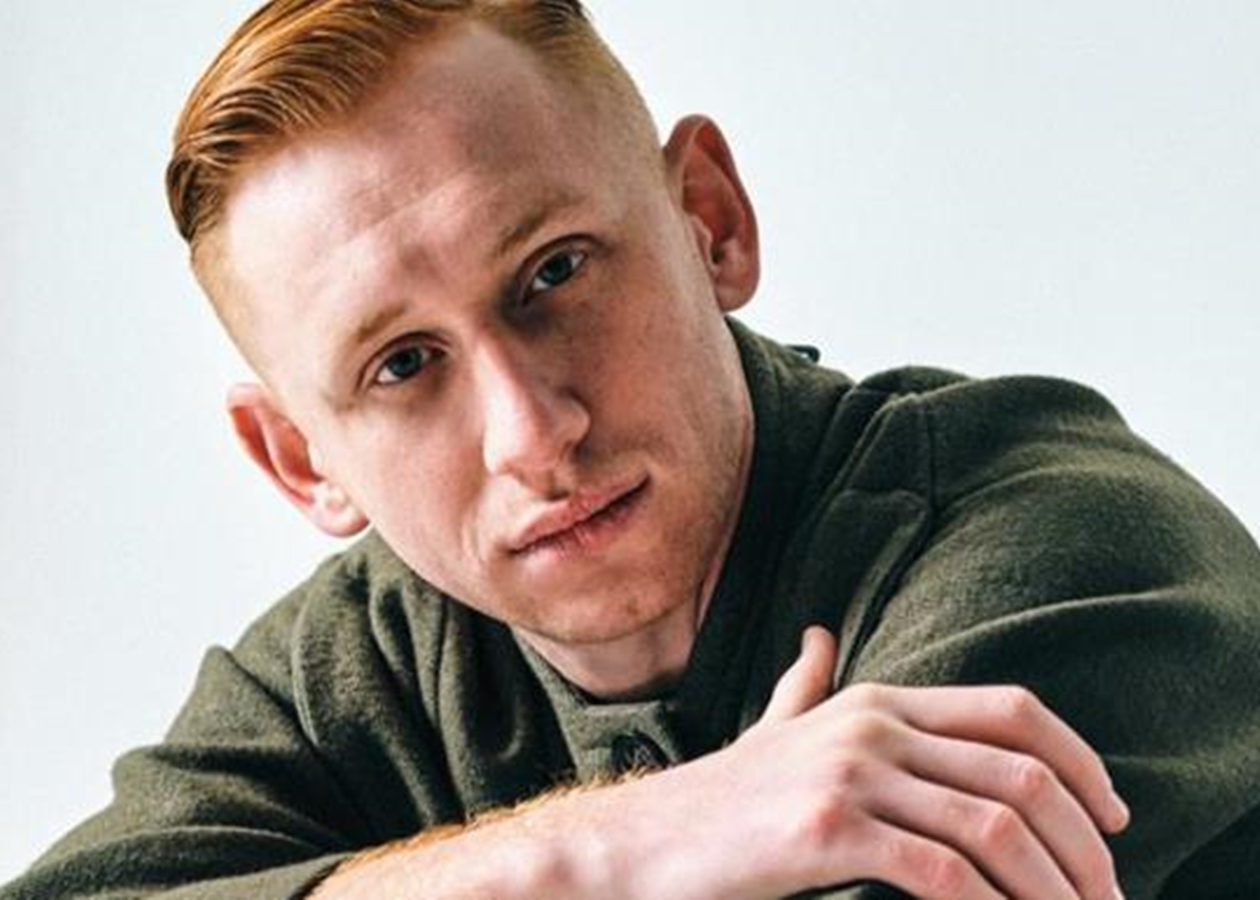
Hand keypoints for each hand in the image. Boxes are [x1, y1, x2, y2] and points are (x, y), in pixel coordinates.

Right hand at [690, 626, 1127, 898]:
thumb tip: (816, 635)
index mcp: (877, 701)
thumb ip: (806, 685)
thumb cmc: (721, 799)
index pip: (1013, 711)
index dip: (1081, 762)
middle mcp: (872, 725)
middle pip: (1021, 772)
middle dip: (1083, 846)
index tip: (1115, 820)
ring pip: (994, 826)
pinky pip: (942, 872)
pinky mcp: (827, 829)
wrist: (645, 842)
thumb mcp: (776, 730)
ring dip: (1054, 888)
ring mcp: (849, 773)